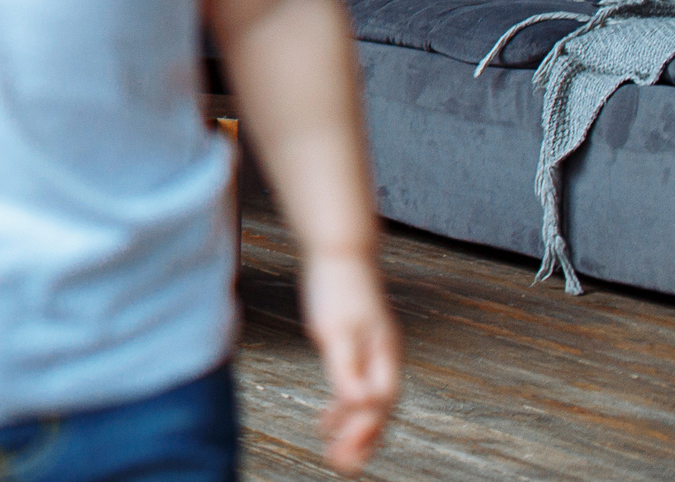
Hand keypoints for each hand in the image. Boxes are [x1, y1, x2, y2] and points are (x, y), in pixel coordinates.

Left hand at [303, 249, 400, 473]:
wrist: (340, 251)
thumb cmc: (337, 289)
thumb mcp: (336, 331)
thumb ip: (348, 368)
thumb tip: (362, 405)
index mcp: (383, 357)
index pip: (378, 406)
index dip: (363, 432)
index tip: (345, 455)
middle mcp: (384, 359)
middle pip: (376, 410)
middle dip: (360, 440)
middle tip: (341, 467)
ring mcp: (373, 352)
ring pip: (367, 401)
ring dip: (352, 428)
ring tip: (334, 455)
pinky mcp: (358, 346)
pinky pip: (355, 385)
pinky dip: (342, 406)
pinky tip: (326, 421)